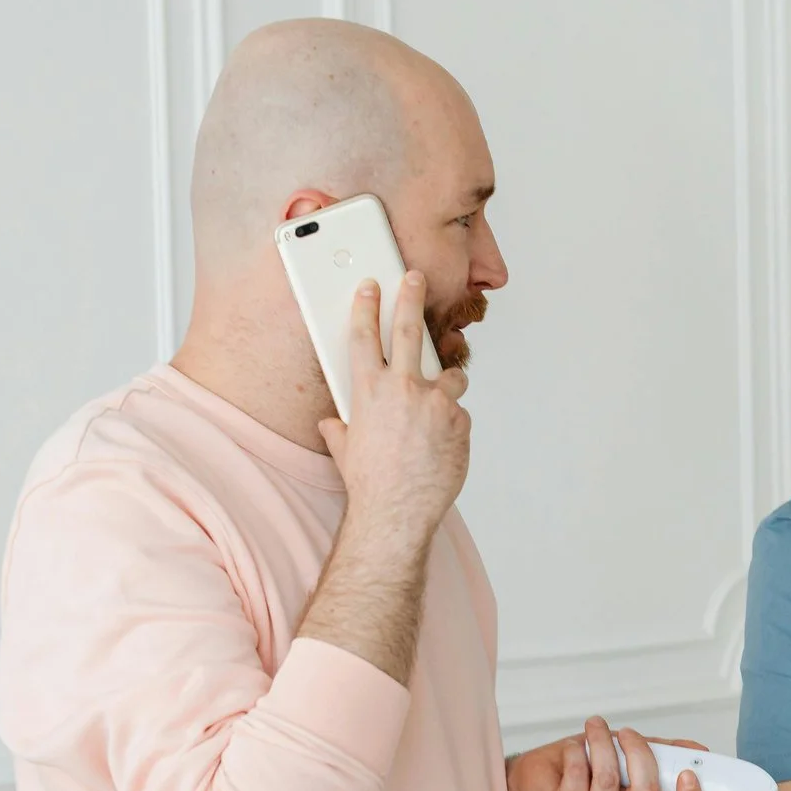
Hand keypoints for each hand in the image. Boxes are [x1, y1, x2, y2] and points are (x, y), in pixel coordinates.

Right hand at [319, 271, 471, 548]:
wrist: (397, 511)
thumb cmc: (368, 483)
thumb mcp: (344, 450)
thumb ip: (340, 430)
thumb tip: (331, 425)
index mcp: (368, 391)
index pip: (365, 336)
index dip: (367, 306)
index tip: (372, 287)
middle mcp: (402, 388)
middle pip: (409, 331)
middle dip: (411, 299)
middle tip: (415, 279)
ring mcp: (435, 402)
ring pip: (450, 376)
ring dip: (447, 383)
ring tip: (438, 402)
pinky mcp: (459, 420)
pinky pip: (459, 413)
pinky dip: (452, 424)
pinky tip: (441, 445)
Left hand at [510, 719, 704, 790]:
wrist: (543, 772)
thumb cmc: (589, 764)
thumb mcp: (632, 755)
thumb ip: (665, 754)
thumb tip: (699, 752)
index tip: (689, 773)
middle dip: (638, 752)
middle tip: (628, 733)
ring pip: (608, 779)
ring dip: (602, 743)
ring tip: (595, 727)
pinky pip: (578, 775)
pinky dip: (576, 751)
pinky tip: (572, 749)